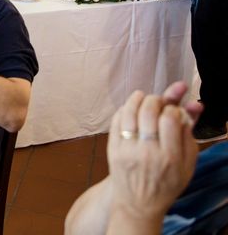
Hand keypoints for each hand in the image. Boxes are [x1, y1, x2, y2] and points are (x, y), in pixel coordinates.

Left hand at [107, 83, 199, 221]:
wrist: (138, 204)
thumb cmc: (166, 184)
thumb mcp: (187, 166)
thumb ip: (188, 138)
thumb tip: (188, 110)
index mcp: (169, 157)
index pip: (170, 119)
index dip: (172, 108)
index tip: (173, 111)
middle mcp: (147, 153)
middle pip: (148, 112)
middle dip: (155, 100)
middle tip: (157, 100)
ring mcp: (127, 150)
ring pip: (129, 113)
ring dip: (136, 99)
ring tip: (141, 96)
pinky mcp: (112, 149)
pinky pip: (116, 121)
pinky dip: (123, 109)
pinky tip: (129, 108)